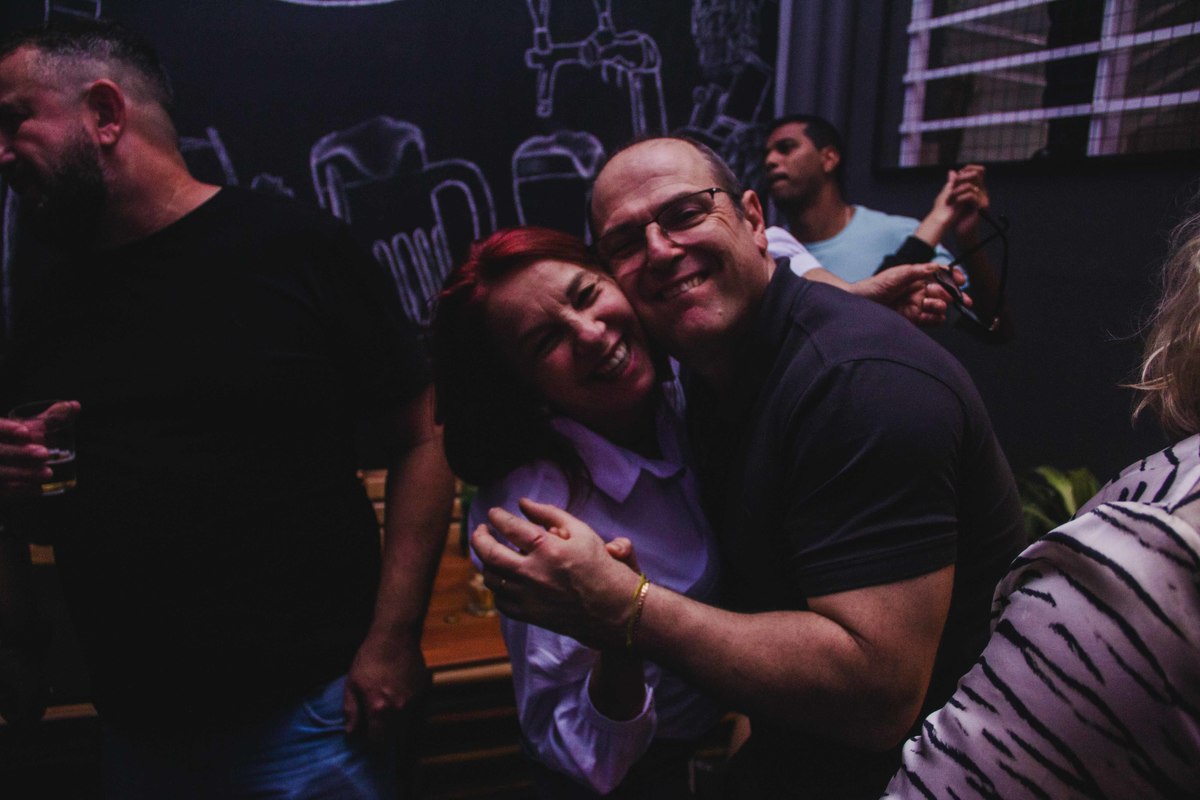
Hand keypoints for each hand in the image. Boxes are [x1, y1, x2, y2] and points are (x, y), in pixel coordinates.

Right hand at [0, 401, 79, 500]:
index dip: (7, 429)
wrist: (7, 462)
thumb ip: (51, 418)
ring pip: (1, 473)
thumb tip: (76, 405)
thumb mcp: (31, 428)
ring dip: (24, 474)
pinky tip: (39, 489)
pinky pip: (4, 490)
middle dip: (21, 452)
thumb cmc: (20, 442)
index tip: (26, 431)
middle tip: (45, 454)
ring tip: (49, 473)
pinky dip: (21, 490)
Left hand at [343, 629, 429, 743]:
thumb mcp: (352, 683)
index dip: (371, 745)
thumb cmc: (369, 658)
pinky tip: (396, 694)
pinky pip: (413, 709)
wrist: (395, 636)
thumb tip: (351, 733)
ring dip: (394, 723)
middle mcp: (399, 710)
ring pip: (404, 724)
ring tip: (385, 707)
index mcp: (379, 709)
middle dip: (383, 735)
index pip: (378, 742)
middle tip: (374, 725)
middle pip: (393, 737)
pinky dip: (404, 708)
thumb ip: (351, 710)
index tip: (366, 741)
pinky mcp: (423, 692)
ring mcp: (414, 701)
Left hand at [472, 499, 641, 648]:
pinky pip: (501, 601)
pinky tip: (503, 578)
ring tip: (490, 552)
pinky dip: (497, 587)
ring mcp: (529, 596)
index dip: (497, 517)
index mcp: (547, 549)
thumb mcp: (582, 532)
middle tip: (481, 530)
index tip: (494, 513)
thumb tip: (523, 503)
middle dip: (479, 537)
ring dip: (486, 562)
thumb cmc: (601, 566)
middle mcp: (534, 573)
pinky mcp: (530, 615)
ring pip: (492, 577)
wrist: (615, 609)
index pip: (509, 527)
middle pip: (490, 553)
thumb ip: (550, 514)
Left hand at [852, 263, 966, 326]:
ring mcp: (918, 305)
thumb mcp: (897, 274)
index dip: (953, 277)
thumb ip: (917, 271)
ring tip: (933, 305)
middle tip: (962, 299)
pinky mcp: (914, 319)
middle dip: (955, 294)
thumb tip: (936, 267)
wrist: (859, 305)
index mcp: (918, 277)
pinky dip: (937, 318)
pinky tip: (936, 316)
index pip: (941, 275)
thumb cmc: (875, 286)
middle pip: (945, 291)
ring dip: (942, 306)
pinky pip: (932, 320)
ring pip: (940, 306)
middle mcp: (920, 291)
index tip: (961, 280)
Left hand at [946, 164, 988, 243]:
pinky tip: (955, 202)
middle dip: (960, 179)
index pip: (978, 171)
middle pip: (976, 174)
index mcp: (977, 188)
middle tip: (951, 187)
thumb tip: (952, 171)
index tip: (955, 178)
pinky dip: (960, 197)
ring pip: (971, 185)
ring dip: (957, 190)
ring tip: (950, 198)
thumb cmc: (958, 216)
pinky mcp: (981, 207)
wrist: (961, 232)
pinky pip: (971, 196)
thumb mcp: (953, 197)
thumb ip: (954, 184)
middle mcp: (982, 192)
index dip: (967, 169)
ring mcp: (983, 199)